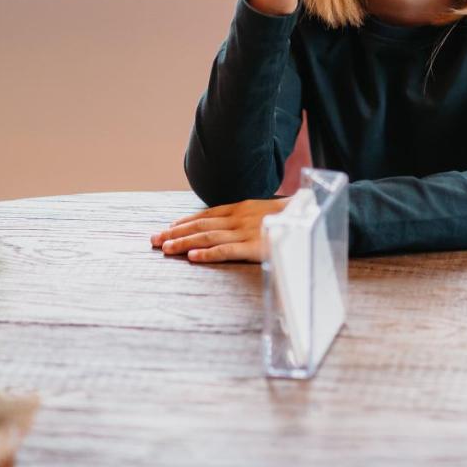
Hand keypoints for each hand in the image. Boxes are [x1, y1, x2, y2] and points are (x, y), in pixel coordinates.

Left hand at [149, 199, 290, 262]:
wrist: (312, 215)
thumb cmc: (290, 216)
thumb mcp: (264, 210)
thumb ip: (247, 216)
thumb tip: (232, 223)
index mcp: (241, 208)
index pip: (206, 215)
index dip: (185, 222)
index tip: (168, 228)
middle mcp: (238, 218)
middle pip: (200, 226)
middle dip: (175, 232)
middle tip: (154, 240)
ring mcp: (245, 232)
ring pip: (207, 238)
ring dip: (184, 243)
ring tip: (165, 249)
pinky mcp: (254, 247)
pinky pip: (226, 251)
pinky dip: (207, 254)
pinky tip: (192, 258)